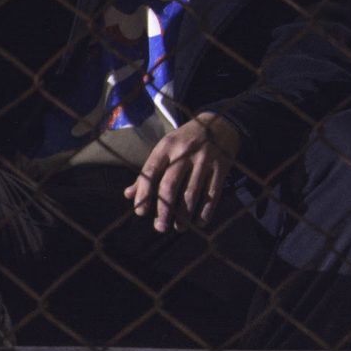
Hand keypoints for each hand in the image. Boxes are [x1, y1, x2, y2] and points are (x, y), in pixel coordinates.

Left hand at [126, 114, 238, 233]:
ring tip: (179, 228)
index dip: (144, 194)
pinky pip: (212, 194)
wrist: (219, 123)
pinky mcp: (222, 166)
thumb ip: (149, 171)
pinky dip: (205, 211)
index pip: (150, 172)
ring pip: (191, 193)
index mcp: (166, 146)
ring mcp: (204, 159)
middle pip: (169, 185)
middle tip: (160, 227)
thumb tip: (129, 195)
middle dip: (164, 210)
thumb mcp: (166, 148)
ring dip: (184, 215)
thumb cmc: (186, 140)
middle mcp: (184, 152)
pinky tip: (199, 222)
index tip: (141, 212)